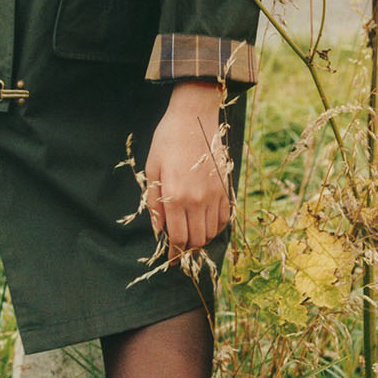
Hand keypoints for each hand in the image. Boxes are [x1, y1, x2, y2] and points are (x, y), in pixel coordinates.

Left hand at [144, 80, 230, 259]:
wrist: (194, 116)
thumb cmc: (167, 140)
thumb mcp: (152, 169)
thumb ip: (155, 203)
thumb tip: (158, 230)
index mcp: (175, 196)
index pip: (178, 237)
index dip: (175, 254)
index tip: (171, 261)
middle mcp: (197, 199)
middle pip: (197, 239)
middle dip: (188, 250)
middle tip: (180, 251)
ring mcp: (214, 194)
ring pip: (212, 232)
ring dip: (202, 239)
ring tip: (193, 237)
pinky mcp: (225, 187)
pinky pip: (225, 217)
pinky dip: (217, 226)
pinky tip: (207, 224)